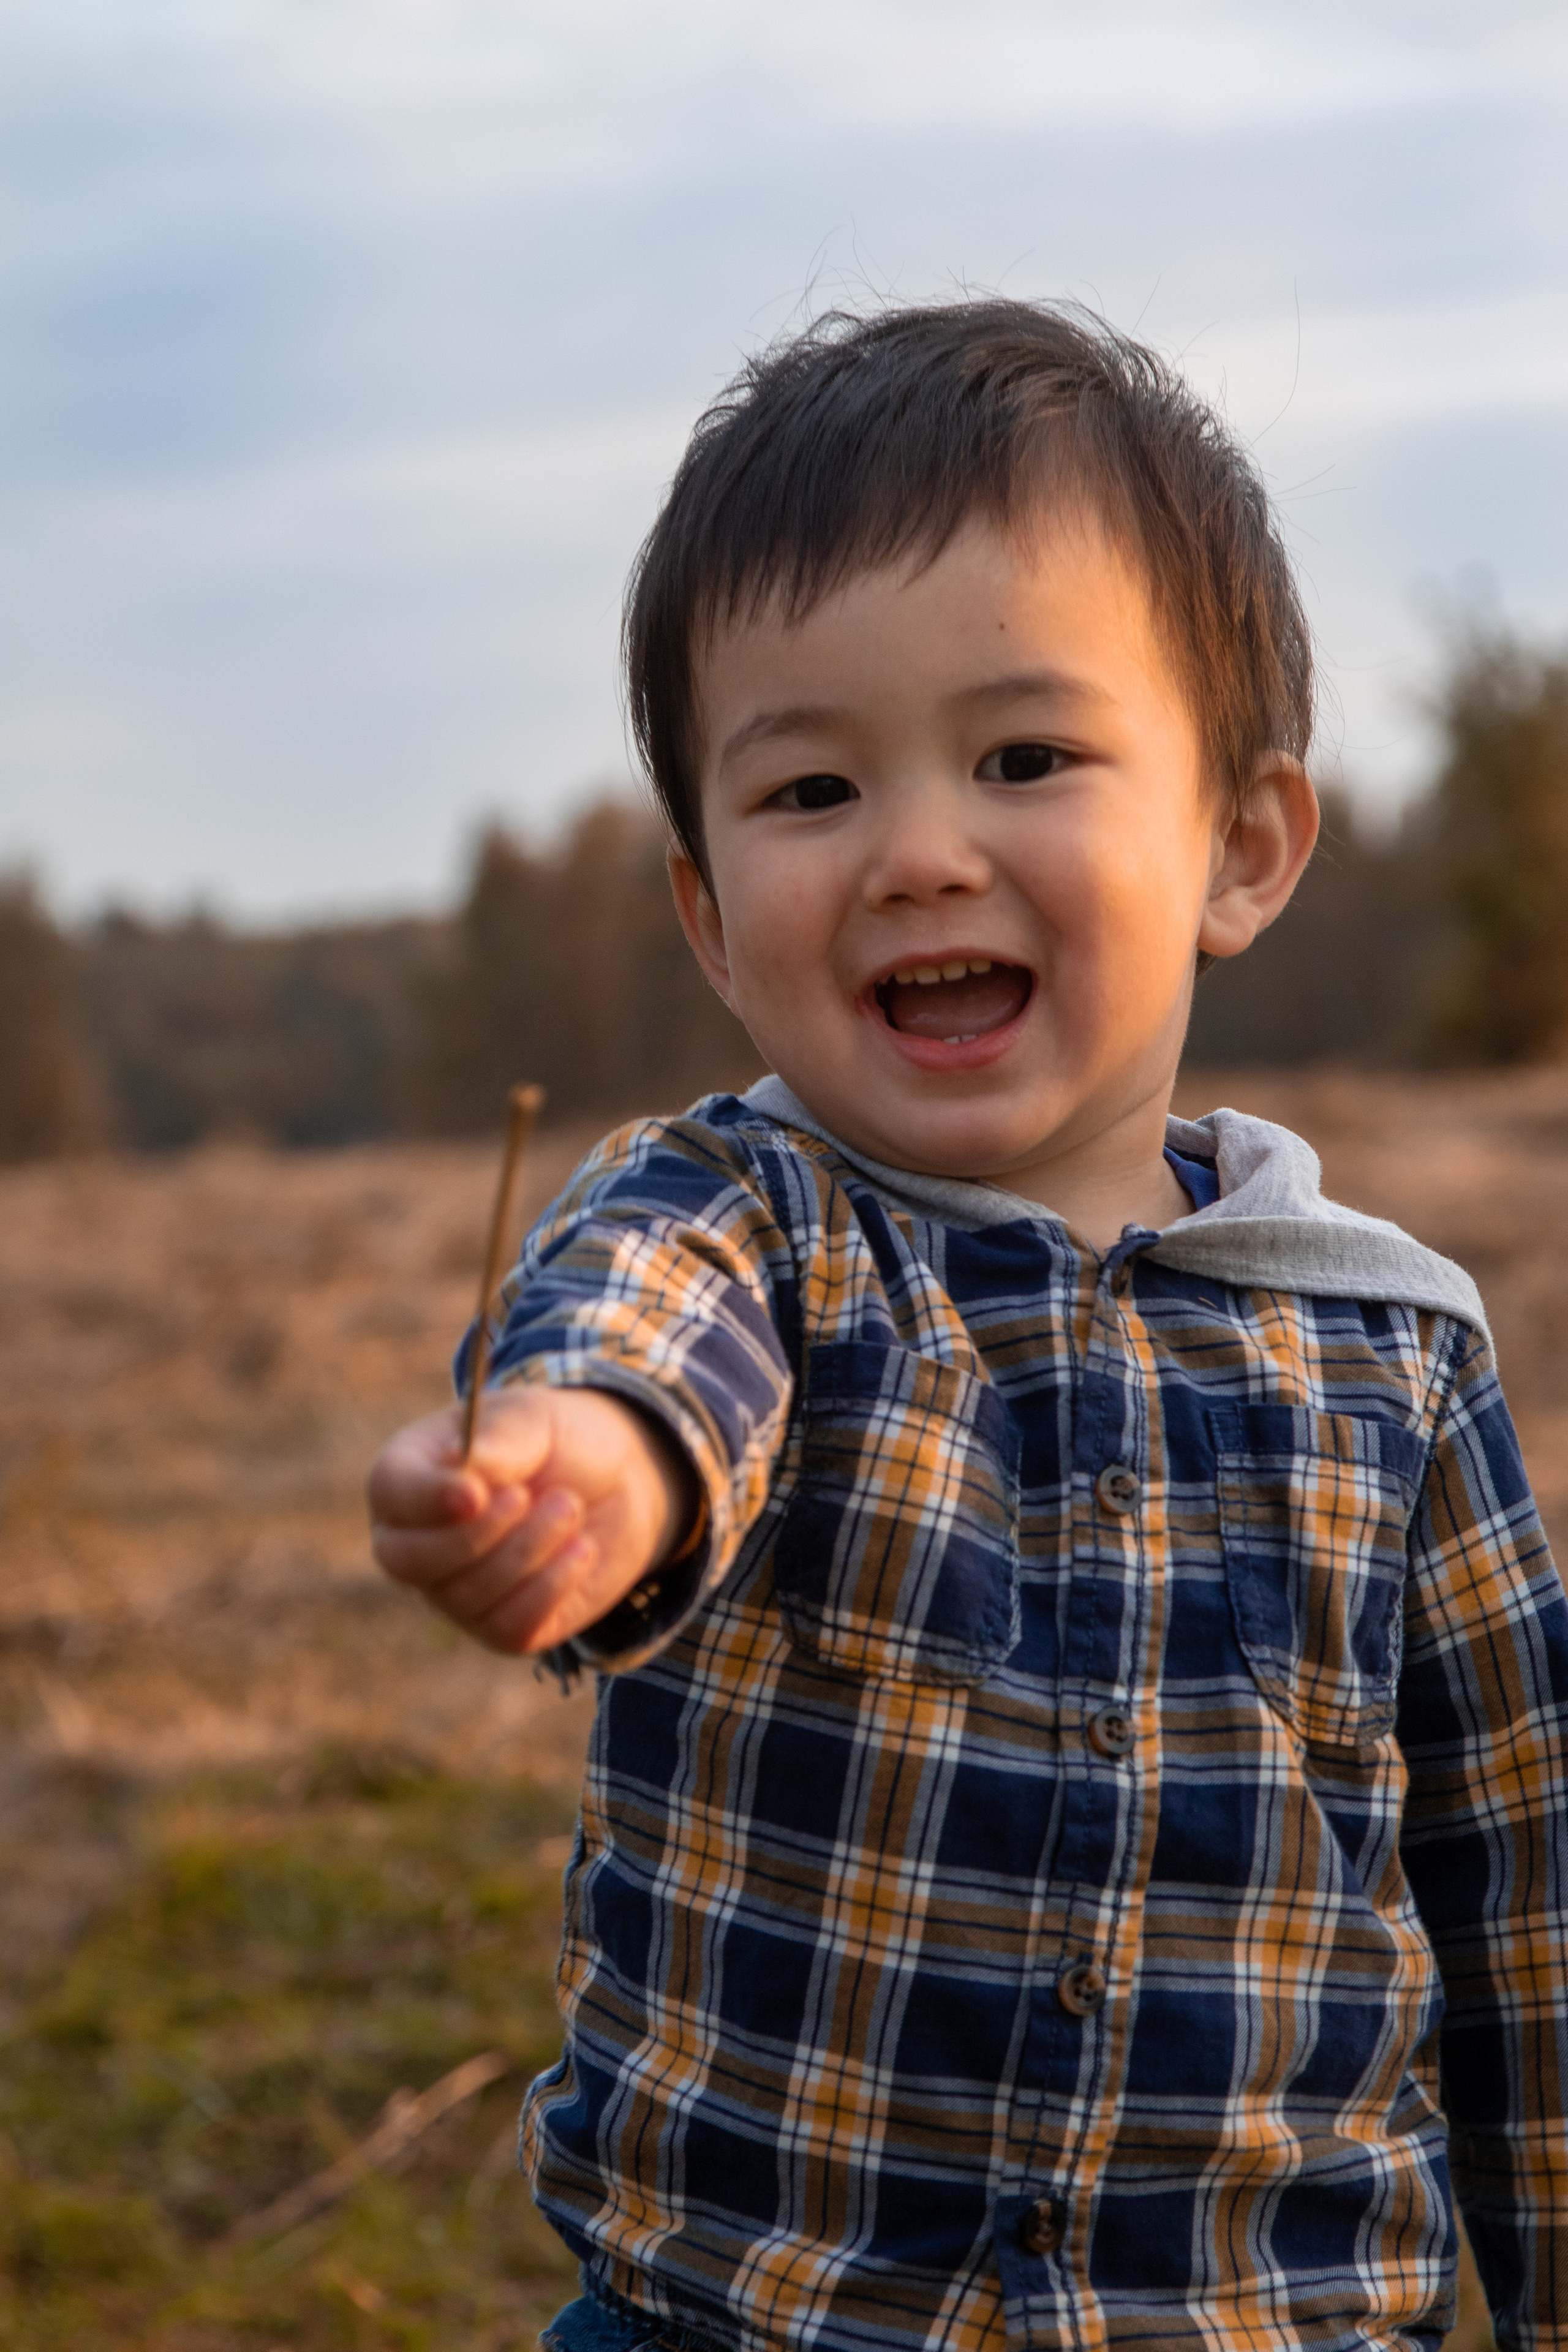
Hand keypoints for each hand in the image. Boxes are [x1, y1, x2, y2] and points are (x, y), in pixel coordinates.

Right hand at [366, 1385, 696, 1654]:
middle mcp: (418, 1538)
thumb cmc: (558, 1442)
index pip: (391, 1492)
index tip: (476, 1492)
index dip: (427, 1498)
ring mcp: (453, 1590)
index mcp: (412, 1473)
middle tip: (528, 1497)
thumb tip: (465, 1464)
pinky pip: (508, 1627)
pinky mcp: (498, 1626)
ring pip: (467, 1595)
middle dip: (476, 1535)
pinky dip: (552, 1587)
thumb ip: (501, 1441)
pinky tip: (582, 1549)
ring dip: (530, 1549)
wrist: (617, 1482)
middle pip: (409, 1561)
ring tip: (570, 1506)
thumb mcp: (535, 1421)